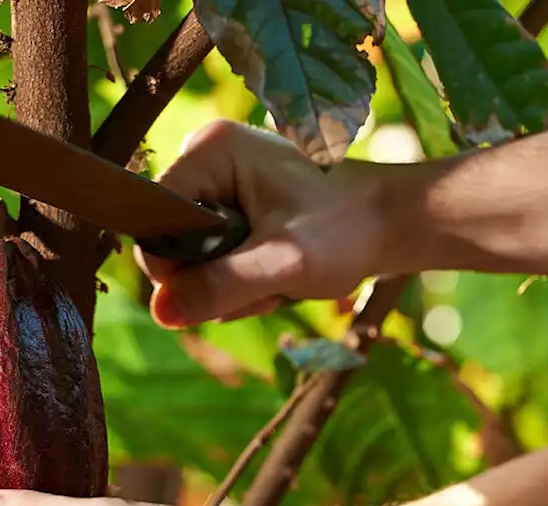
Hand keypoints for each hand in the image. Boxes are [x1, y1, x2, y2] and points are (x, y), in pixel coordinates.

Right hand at [136, 120, 392, 327]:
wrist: (392, 222)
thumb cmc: (347, 231)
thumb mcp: (284, 263)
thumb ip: (222, 285)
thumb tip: (160, 312)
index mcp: (210, 150)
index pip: (155, 220)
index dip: (177, 267)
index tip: (229, 287)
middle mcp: (207, 157)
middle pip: (172, 242)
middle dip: (214, 280)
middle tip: (266, 286)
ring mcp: (220, 180)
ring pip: (193, 257)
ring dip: (231, 286)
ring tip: (278, 281)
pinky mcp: (234, 202)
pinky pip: (214, 256)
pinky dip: (242, 278)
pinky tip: (276, 278)